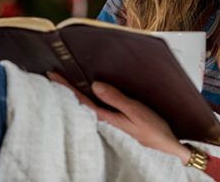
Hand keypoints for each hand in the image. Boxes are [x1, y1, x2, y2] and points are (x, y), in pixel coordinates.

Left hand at [47, 72, 190, 163]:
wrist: (167, 144)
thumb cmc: (153, 129)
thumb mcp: (135, 110)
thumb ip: (115, 98)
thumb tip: (95, 85)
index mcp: (107, 117)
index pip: (81, 100)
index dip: (66, 87)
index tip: (53, 75)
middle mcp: (106, 119)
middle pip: (81, 101)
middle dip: (66, 88)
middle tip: (52, 75)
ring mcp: (111, 119)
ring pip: (88, 104)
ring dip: (76, 92)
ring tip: (65, 81)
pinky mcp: (117, 119)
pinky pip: (98, 106)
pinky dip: (89, 97)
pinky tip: (89, 93)